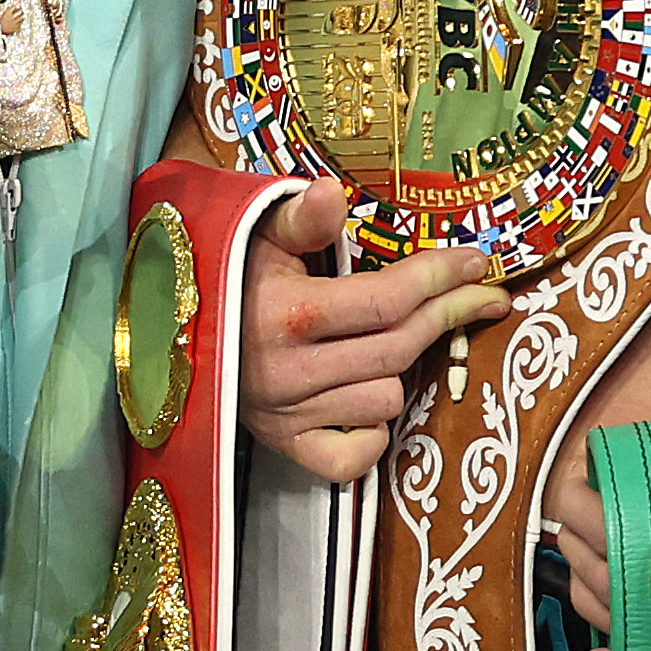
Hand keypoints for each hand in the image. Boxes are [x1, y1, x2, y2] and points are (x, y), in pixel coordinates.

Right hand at [237, 178, 506, 486]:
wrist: (169, 327)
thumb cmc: (229, 271)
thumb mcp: (258, 233)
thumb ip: (303, 217)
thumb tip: (332, 191)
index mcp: (290, 313)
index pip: (390, 300)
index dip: (442, 278)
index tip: (479, 262)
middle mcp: (291, 370)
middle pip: (400, 346)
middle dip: (449, 313)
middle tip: (482, 293)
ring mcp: (289, 414)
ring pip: (387, 398)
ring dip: (404, 368)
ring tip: (400, 337)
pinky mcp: (283, 445)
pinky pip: (352, 458)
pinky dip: (373, 433)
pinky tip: (371, 401)